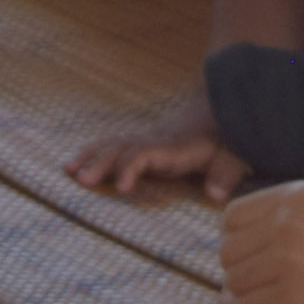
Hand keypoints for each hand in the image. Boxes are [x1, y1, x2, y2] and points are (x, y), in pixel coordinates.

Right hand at [68, 88, 251, 201]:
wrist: (223, 107)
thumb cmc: (229, 137)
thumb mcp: (235, 155)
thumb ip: (225, 174)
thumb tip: (214, 196)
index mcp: (175, 147)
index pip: (146, 154)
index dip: (132, 168)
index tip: (121, 187)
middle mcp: (156, 141)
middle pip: (122, 148)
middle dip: (100, 163)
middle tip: (80, 180)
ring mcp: (148, 140)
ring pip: (113, 144)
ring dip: (90, 156)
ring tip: (68, 170)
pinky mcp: (145, 143)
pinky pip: (115, 145)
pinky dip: (94, 152)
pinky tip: (76, 162)